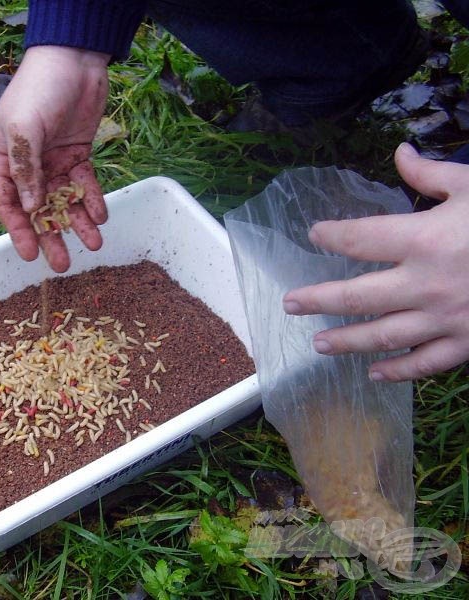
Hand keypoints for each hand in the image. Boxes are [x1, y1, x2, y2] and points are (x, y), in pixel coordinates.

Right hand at [0, 46, 109, 271]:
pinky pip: (85, 184)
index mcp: (3, 159)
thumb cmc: (38, 89)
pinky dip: (93, 200)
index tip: (30, 254)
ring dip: (78, 223)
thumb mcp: (24, 129)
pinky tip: (101, 217)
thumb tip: (29, 208)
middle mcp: (27, 165)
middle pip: (38, 210)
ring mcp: (54, 161)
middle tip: (62, 264)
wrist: (74, 59)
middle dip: (51, 236)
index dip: (18, 231)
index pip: (8, 203)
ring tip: (93, 245)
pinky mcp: (78, 155)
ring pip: (65, 201)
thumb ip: (25, 169)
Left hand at [283, 142, 468, 380]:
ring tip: (319, 344)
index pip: (359, 238)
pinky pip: (427, 363)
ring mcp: (446, 318)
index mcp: (425, 238)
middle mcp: (426, 283)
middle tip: (291, 304)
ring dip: (347, 340)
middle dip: (320, 299)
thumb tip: (399, 151)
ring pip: (383, 336)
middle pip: (357, 296)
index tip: (314, 234)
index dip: (331, 235)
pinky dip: (400, 370)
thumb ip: (430, 175)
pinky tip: (376, 373)